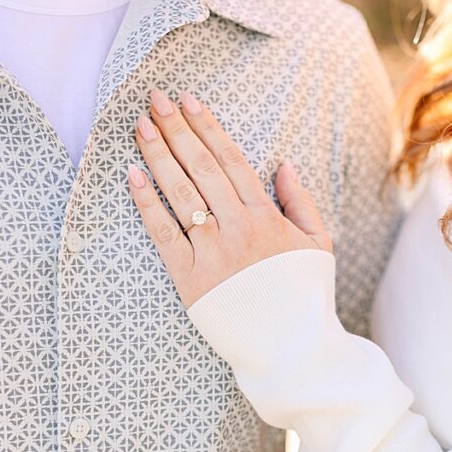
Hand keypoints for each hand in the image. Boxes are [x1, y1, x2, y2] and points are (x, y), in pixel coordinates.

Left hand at [127, 89, 331, 307]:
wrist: (292, 351)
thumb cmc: (305, 298)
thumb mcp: (318, 245)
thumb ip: (300, 201)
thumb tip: (281, 163)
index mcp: (267, 216)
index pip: (230, 159)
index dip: (206, 127)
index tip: (188, 101)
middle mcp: (238, 228)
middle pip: (201, 167)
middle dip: (176, 129)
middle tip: (154, 100)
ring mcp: (212, 252)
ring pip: (180, 193)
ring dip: (158, 155)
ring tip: (140, 127)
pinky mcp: (189, 279)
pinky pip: (163, 233)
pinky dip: (147, 203)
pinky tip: (133, 176)